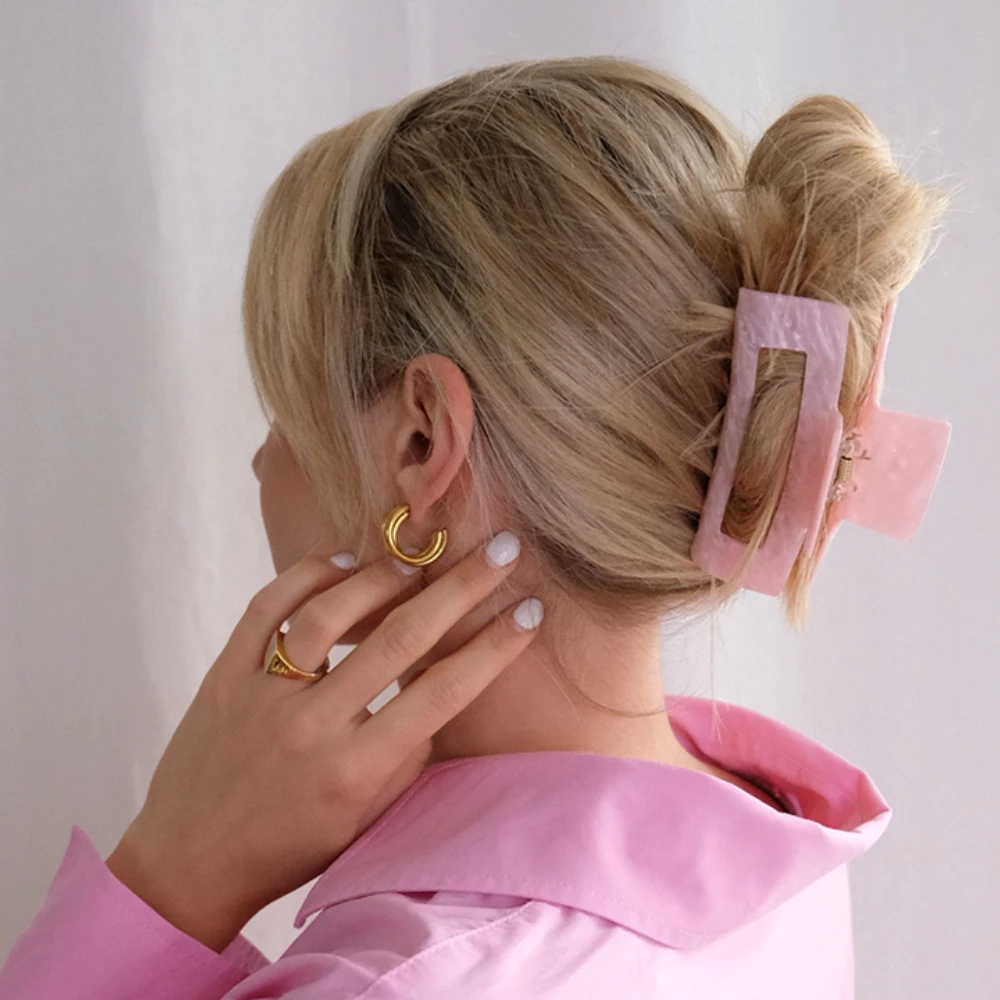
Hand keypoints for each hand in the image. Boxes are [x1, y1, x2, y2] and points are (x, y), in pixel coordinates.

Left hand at [105, 534, 536, 951]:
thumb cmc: (291, 847)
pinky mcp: (225, 674)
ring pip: (328, 613)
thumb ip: (407, 754)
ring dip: (381, 577)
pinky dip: (305, 575)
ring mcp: (263, 695)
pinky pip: (265, 608)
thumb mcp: (366, 818)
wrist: (191, 863)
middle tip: (501, 550)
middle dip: (461, 589)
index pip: (442, 694)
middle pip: (400, 639)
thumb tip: (443, 684)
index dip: (494, 647)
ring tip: (415, 560)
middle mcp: (312, 727)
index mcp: (355, 770)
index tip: (529, 611)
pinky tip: (342, 563)